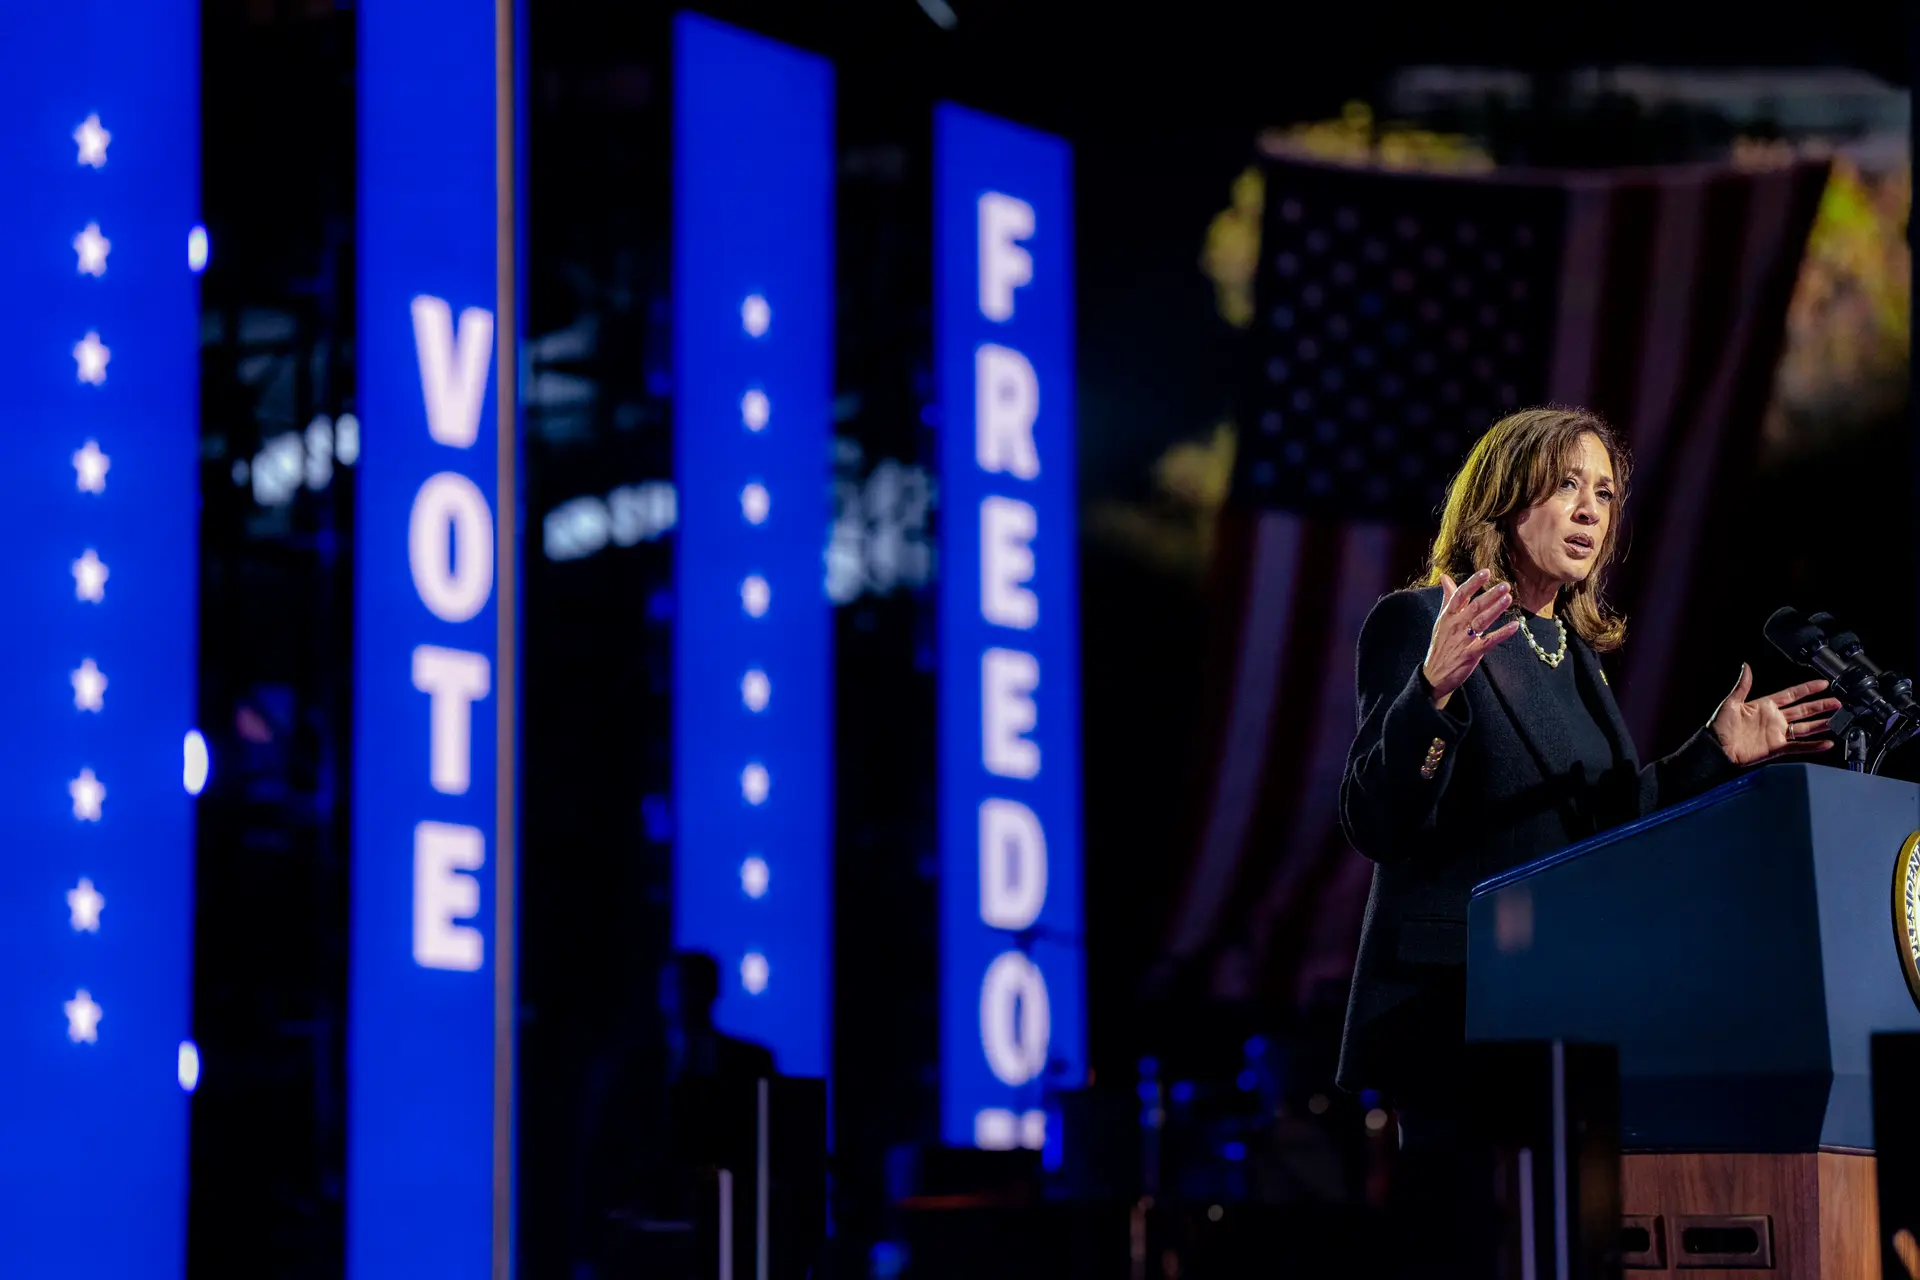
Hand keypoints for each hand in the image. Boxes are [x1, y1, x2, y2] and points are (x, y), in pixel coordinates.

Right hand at [1422, 569, 1521, 708]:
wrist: (1434, 674)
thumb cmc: (1441, 644)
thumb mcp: (1442, 620)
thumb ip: (1447, 598)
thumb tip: (1444, 577)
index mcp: (1448, 616)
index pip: (1460, 595)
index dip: (1473, 583)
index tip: (1486, 572)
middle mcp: (1455, 626)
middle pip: (1474, 607)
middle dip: (1489, 595)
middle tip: (1505, 585)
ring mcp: (1462, 640)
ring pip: (1481, 622)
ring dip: (1495, 610)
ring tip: (1508, 599)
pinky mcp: (1470, 654)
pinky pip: (1488, 642)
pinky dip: (1501, 634)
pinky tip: (1514, 626)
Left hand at [1708, 664, 1841, 765]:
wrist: (1716, 748)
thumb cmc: (1719, 726)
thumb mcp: (1731, 703)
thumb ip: (1742, 685)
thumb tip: (1745, 666)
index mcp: (1765, 705)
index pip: (1791, 694)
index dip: (1807, 689)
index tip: (1823, 684)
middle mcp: (1774, 718)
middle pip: (1803, 710)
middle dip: (1821, 706)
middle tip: (1838, 702)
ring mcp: (1777, 733)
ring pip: (1805, 727)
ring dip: (1821, 724)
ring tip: (1837, 719)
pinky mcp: (1777, 748)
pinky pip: (1799, 746)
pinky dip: (1813, 745)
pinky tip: (1827, 743)